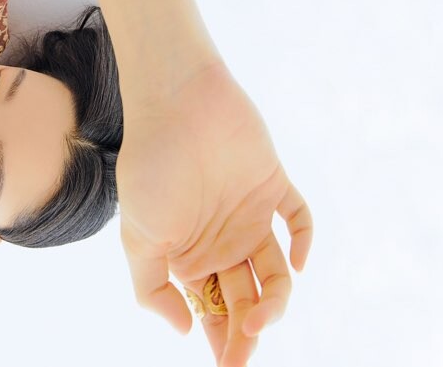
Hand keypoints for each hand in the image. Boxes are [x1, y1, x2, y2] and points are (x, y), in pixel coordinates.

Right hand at [116, 62, 311, 366]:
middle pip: (244, 300)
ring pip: (275, 273)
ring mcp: (249, 212)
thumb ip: (152, 288)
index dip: (220, 340)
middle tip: (242, 358)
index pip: (211, 310)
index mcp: (189, 253)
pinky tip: (298, 266)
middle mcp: (222, 239)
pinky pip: (299, 220)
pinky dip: (306, 244)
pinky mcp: (273, 185)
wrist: (176, 101)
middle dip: (245, 334)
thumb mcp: (136, 236)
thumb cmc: (151, 165)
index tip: (227, 366)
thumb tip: (183, 329)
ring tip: (261, 319)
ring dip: (274, 302)